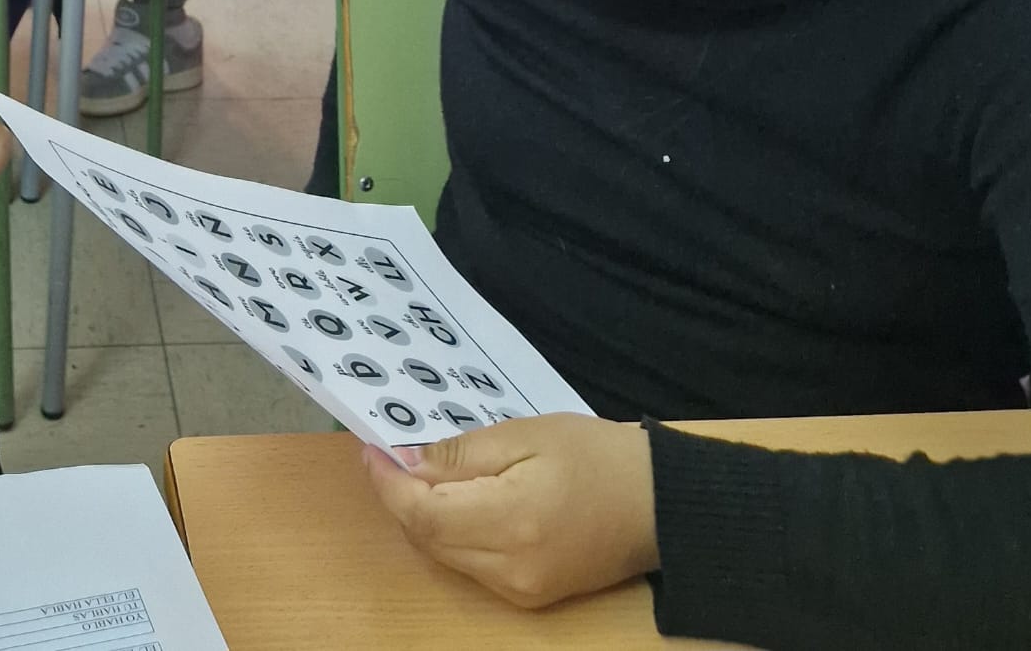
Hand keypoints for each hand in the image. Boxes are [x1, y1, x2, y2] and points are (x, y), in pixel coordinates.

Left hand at [361, 414, 659, 609]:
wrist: (660, 505)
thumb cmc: (597, 456)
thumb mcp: (526, 435)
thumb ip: (462, 453)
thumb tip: (407, 462)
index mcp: (511, 522)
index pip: (422, 513)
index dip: (388, 483)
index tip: (370, 450)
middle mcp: (510, 568)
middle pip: (428, 538)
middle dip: (401, 497)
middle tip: (388, 454)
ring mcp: (520, 589)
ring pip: (445, 554)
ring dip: (423, 516)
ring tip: (417, 472)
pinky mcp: (530, 595)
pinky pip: (471, 565)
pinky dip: (452, 533)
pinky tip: (453, 501)